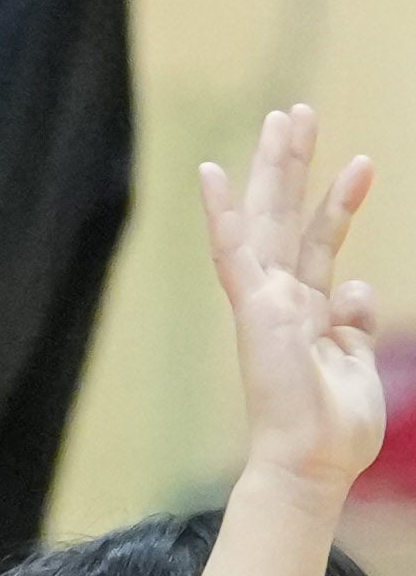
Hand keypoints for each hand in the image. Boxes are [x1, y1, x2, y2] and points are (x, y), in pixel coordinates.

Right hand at [204, 105, 389, 504]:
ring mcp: (265, 301)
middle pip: (287, 217)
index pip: (317, 243)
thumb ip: (356, 322)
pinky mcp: (254, 309)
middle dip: (293, 164)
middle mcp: (282, 299)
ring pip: (268, 220)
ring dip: (278, 166)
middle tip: (298, 112)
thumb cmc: (335, 427)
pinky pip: (234, 252)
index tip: (352, 162)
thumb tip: (359, 286)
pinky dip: (223, 214)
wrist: (311, 463)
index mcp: (308, 311)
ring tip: (290, 116)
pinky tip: (214, 174)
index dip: (334, 201)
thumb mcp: (360, 361)